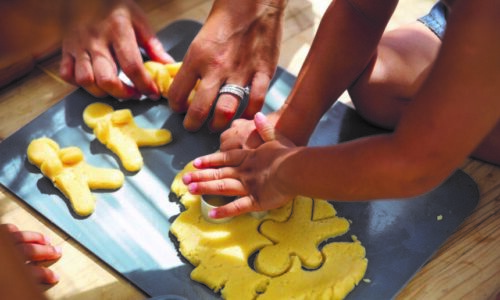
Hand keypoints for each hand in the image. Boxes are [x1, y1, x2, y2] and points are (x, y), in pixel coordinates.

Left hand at [1, 224, 61, 283]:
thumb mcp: (5, 291)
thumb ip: (20, 282)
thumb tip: (33, 281)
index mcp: (7, 272)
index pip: (32, 272)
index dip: (45, 274)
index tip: (55, 276)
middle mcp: (6, 256)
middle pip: (30, 250)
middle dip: (46, 251)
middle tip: (57, 252)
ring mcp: (1, 246)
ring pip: (20, 238)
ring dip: (36, 238)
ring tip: (46, 240)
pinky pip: (5, 231)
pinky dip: (14, 231)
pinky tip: (19, 231)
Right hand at [60, 0, 173, 99]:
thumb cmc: (115, 6)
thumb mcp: (139, 19)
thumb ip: (153, 45)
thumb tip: (168, 65)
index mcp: (118, 30)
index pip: (132, 66)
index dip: (145, 84)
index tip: (153, 93)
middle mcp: (96, 39)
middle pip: (106, 79)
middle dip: (123, 93)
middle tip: (134, 93)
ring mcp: (78, 45)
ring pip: (85, 80)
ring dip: (102, 92)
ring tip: (115, 89)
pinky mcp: (66, 49)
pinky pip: (67, 75)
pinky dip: (79, 84)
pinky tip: (94, 81)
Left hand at [167, 0, 283, 131]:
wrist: (254, 1)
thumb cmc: (225, 17)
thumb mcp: (201, 40)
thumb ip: (196, 64)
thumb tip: (190, 85)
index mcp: (197, 57)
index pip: (177, 93)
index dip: (175, 106)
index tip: (179, 108)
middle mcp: (216, 68)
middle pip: (199, 109)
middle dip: (193, 123)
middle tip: (193, 126)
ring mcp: (241, 72)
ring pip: (226, 111)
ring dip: (218, 124)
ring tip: (215, 126)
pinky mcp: (263, 72)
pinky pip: (255, 102)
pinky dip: (249, 114)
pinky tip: (244, 116)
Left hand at [183, 113, 295, 217]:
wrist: (294, 169)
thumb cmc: (288, 154)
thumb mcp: (277, 138)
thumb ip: (266, 129)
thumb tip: (258, 116)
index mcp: (248, 157)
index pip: (224, 158)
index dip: (209, 160)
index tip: (195, 163)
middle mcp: (244, 172)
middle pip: (218, 173)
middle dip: (200, 176)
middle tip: (184, 179)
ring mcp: (248, 187)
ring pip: (222, 187)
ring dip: (206, 188)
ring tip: (190, 191)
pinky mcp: (255, 201)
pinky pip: (237, 207)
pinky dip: (224, 211)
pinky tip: (211, 213)